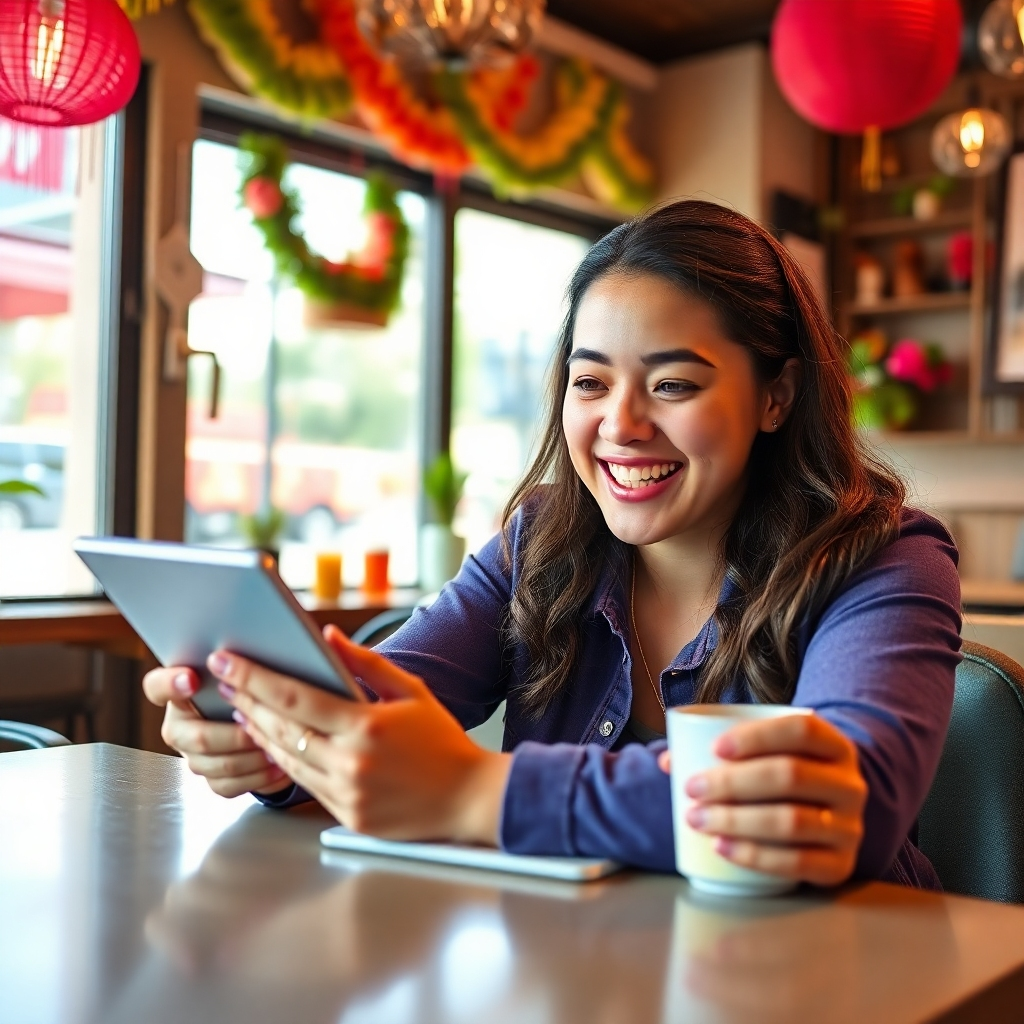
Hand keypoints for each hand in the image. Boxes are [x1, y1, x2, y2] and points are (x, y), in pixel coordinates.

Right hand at [142, 666, 291, 797]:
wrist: (256, 720)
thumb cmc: (248, 688)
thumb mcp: (241, 673)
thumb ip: (235, 667)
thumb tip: (239, 659)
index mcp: (178, 694)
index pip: (157, 686)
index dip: (171, 684)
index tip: (192, 678)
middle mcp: (179, 727)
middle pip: (199, 738)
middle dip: (235, 736)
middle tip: (260, 728)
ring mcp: (192, 755)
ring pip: (217, 765)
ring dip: (251, 759)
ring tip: (276, 748)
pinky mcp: (209, 777)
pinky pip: (228, 784)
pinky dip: (257, 778)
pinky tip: (277, 767)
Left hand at [208, 625, 511, 844]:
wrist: (468, 797)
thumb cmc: (442, 740)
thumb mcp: (411, 692)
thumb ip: (367, 662)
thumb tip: (328, 637)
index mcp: (366, 726)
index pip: (294, 696)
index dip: (254, 677)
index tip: (227, 660)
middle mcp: (350, 762)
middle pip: (281, 728)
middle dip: (247, 699)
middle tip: (223, 679)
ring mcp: (346, 793)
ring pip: (285, 758)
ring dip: (258, 731)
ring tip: (241, 707)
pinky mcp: (347, 816)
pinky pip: (303, 784)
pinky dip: (283, 760)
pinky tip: (272, 742)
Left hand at [658, 714, 866, 886]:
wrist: (830, 815)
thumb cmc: (786, 776)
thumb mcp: (770, 755)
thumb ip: (723, 751)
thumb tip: (668, 760)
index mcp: (835, 745)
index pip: (801, 730)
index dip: (757, 736)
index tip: (714, 749)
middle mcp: (850, 784)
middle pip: (790, 775)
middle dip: (733, 782)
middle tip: (693, 789)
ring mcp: (849, 827)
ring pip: (792, 821)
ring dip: (737, 820)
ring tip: (698, 819)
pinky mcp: (840, 865)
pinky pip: (798, 863)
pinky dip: (755, 856)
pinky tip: (721, 847)